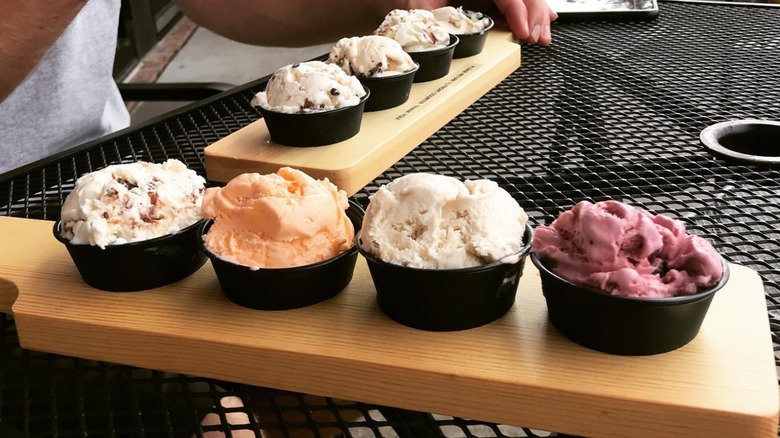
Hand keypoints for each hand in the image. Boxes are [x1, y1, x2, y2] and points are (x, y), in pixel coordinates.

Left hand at [407, 0, 556, 45]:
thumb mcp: (415, 3)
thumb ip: (432, 15)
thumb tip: (453, 33)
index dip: (519, 9)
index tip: (523, 31)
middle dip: (535, 12)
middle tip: (538, 37)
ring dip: (536, 13)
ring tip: (542, 34)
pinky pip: (509, 1)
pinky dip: (527, 11)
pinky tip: (540, 21)